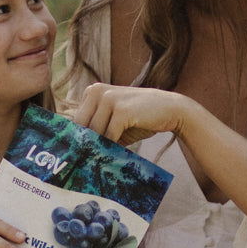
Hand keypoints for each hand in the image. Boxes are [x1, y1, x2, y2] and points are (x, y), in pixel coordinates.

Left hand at [72, 82, 193, 144]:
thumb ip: (96, 130)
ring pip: (95, 133)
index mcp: (93, 91)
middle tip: (96, 156)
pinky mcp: (121, 110)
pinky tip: (120, 148)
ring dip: (102, 146)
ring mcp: (109, 99)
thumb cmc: (138, 118)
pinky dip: (114, 146)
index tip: (85, 151)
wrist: (170, 109)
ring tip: (110, 152)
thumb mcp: (112, 121)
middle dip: (90, 143)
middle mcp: (97, 91)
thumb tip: (77, 151)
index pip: (76, 120)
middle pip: (82, 127)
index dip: (81, 137)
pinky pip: (109, 136)